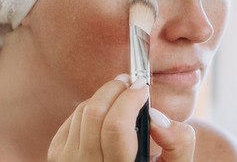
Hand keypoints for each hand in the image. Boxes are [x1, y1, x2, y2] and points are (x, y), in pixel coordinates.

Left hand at [47, 74, 195, 161]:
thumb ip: (179, 143)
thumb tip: (157, 117)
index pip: (116, 127)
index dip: (130, 99)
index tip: (143, 87)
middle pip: (95, 114)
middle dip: (115, 88)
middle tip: (132, 81)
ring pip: (83, 112)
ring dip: (105, 95)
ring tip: (122, 93)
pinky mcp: (58, 155)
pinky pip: (73, 118)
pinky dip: (91, 107)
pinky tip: (106, 112)